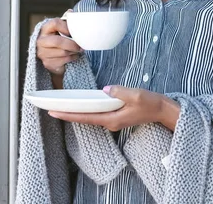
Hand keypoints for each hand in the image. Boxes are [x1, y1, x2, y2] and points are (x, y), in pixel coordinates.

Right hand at [36, 14, 82, 87]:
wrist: (52, 58)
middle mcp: (40, 41)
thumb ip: (65, 21)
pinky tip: (73, 56)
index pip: (55, 23)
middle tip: (80, 45)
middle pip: (58, 41)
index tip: (73, 31)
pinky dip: (72, 58)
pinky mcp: (47, 63)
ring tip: (77, 50)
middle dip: (72, 44)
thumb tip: (71, 12)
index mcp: (44, 29)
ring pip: (63, 52)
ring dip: (73, 51)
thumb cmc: (58, 40)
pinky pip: (64, 60)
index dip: (66, 27)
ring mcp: (42, 53)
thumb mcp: (60, 29)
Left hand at [49, 86, 180, 131]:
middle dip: (67, 115)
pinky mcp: (115, 116)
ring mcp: (112, 120)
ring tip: (60, 108)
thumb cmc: (151, 103)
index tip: (54, 112)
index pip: (85, 118)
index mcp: (112, 119)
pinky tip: (80, 106)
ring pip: (89, 117)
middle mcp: (110, 123)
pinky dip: (85, 111)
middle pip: (84, 119)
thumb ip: (120, 92)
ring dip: (75, 113)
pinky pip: (96, 114)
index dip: (69, 115)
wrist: (162, 110)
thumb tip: (105, 90)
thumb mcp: (137, 95)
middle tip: (49, 110)